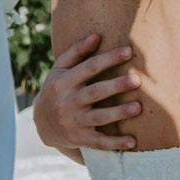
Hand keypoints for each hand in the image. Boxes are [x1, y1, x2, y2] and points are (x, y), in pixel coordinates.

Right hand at [36, 33, 141, 151]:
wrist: (42, 125)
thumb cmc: (56, 90)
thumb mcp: (59, 71)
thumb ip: (75, 52)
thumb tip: (96, 36)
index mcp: (63, 82)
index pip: (88, 67)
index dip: (108, 59)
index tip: (129, 51)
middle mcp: (68, 102)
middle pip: (94, 92)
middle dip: (115, 86)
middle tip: (137, 80)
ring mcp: (73, 122)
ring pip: (98, 117)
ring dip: (118, 113)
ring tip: (138, 108)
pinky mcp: (79, 139)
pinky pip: (99, 142)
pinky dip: (115, 144)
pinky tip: (132, 142)